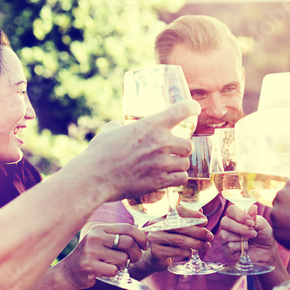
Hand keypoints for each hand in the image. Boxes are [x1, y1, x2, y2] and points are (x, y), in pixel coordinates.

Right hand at [58, 224, 145, 289]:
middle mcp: (95, 237)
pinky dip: (114, 273)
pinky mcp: (89, 266)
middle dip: (136, 253)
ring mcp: (91, 252)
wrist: (69, 272)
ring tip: (115, 265)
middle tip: (135, 258)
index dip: (141, 237)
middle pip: (128, 242)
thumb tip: (145, 235)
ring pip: (122, 258)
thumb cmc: (91, 256)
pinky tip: (106, 271)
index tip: (144, 245)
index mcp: (100, 229)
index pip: (127, 227)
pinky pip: (114, 270)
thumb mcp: (102, 241)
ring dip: (123, 265)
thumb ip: (119, 237)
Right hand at [81, 101, 199, 200]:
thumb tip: (120, 126)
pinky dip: (177, 178)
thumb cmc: (99, 153)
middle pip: (188, 144)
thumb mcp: (111, 131)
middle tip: (175, 150)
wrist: (95, 178)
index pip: (181, 110)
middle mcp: (161, 142)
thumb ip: (121, 126)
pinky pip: (182, 178)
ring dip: (179, 164)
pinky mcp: (161, 181)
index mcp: (151, 125)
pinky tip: (170, 177)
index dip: (191, 107)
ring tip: (170, 165)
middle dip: (182, 147)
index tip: (195, 108)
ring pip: (186, 163)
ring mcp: (163, 163)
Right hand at [134, 206, 212, 274]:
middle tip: (210, 236)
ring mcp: (154, 238)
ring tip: (206, 246)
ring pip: (179, 239)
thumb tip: (201, 211)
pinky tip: (191, 253)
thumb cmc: (168, 242)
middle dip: (198, 232)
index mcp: (162, 217)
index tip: (205, 221)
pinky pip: (175, 251)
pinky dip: (186, 252)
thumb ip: (188, 220)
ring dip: (196, 243)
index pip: (178, 210)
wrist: (154, 259)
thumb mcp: (177, 230)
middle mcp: (156, 225)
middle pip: (180, 226)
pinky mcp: (156, 252)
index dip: (193, 214)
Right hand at [218, 204, 275, 263]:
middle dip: (240, 228)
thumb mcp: (263, 225)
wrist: (268, 252)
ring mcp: (226, 238)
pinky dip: (240, 246)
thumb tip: (252, 207)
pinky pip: (228, 246)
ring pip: (224, 235)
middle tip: (252, 233)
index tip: (251, 222)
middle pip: (224, 222)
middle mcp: (229, 226)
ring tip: (250, 239)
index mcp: (236, 217)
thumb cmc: (264, 236)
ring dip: (240, 237)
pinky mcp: (227, 250)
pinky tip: (246, 247)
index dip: (240, 215)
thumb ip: (255, 217)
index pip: (231, 210)